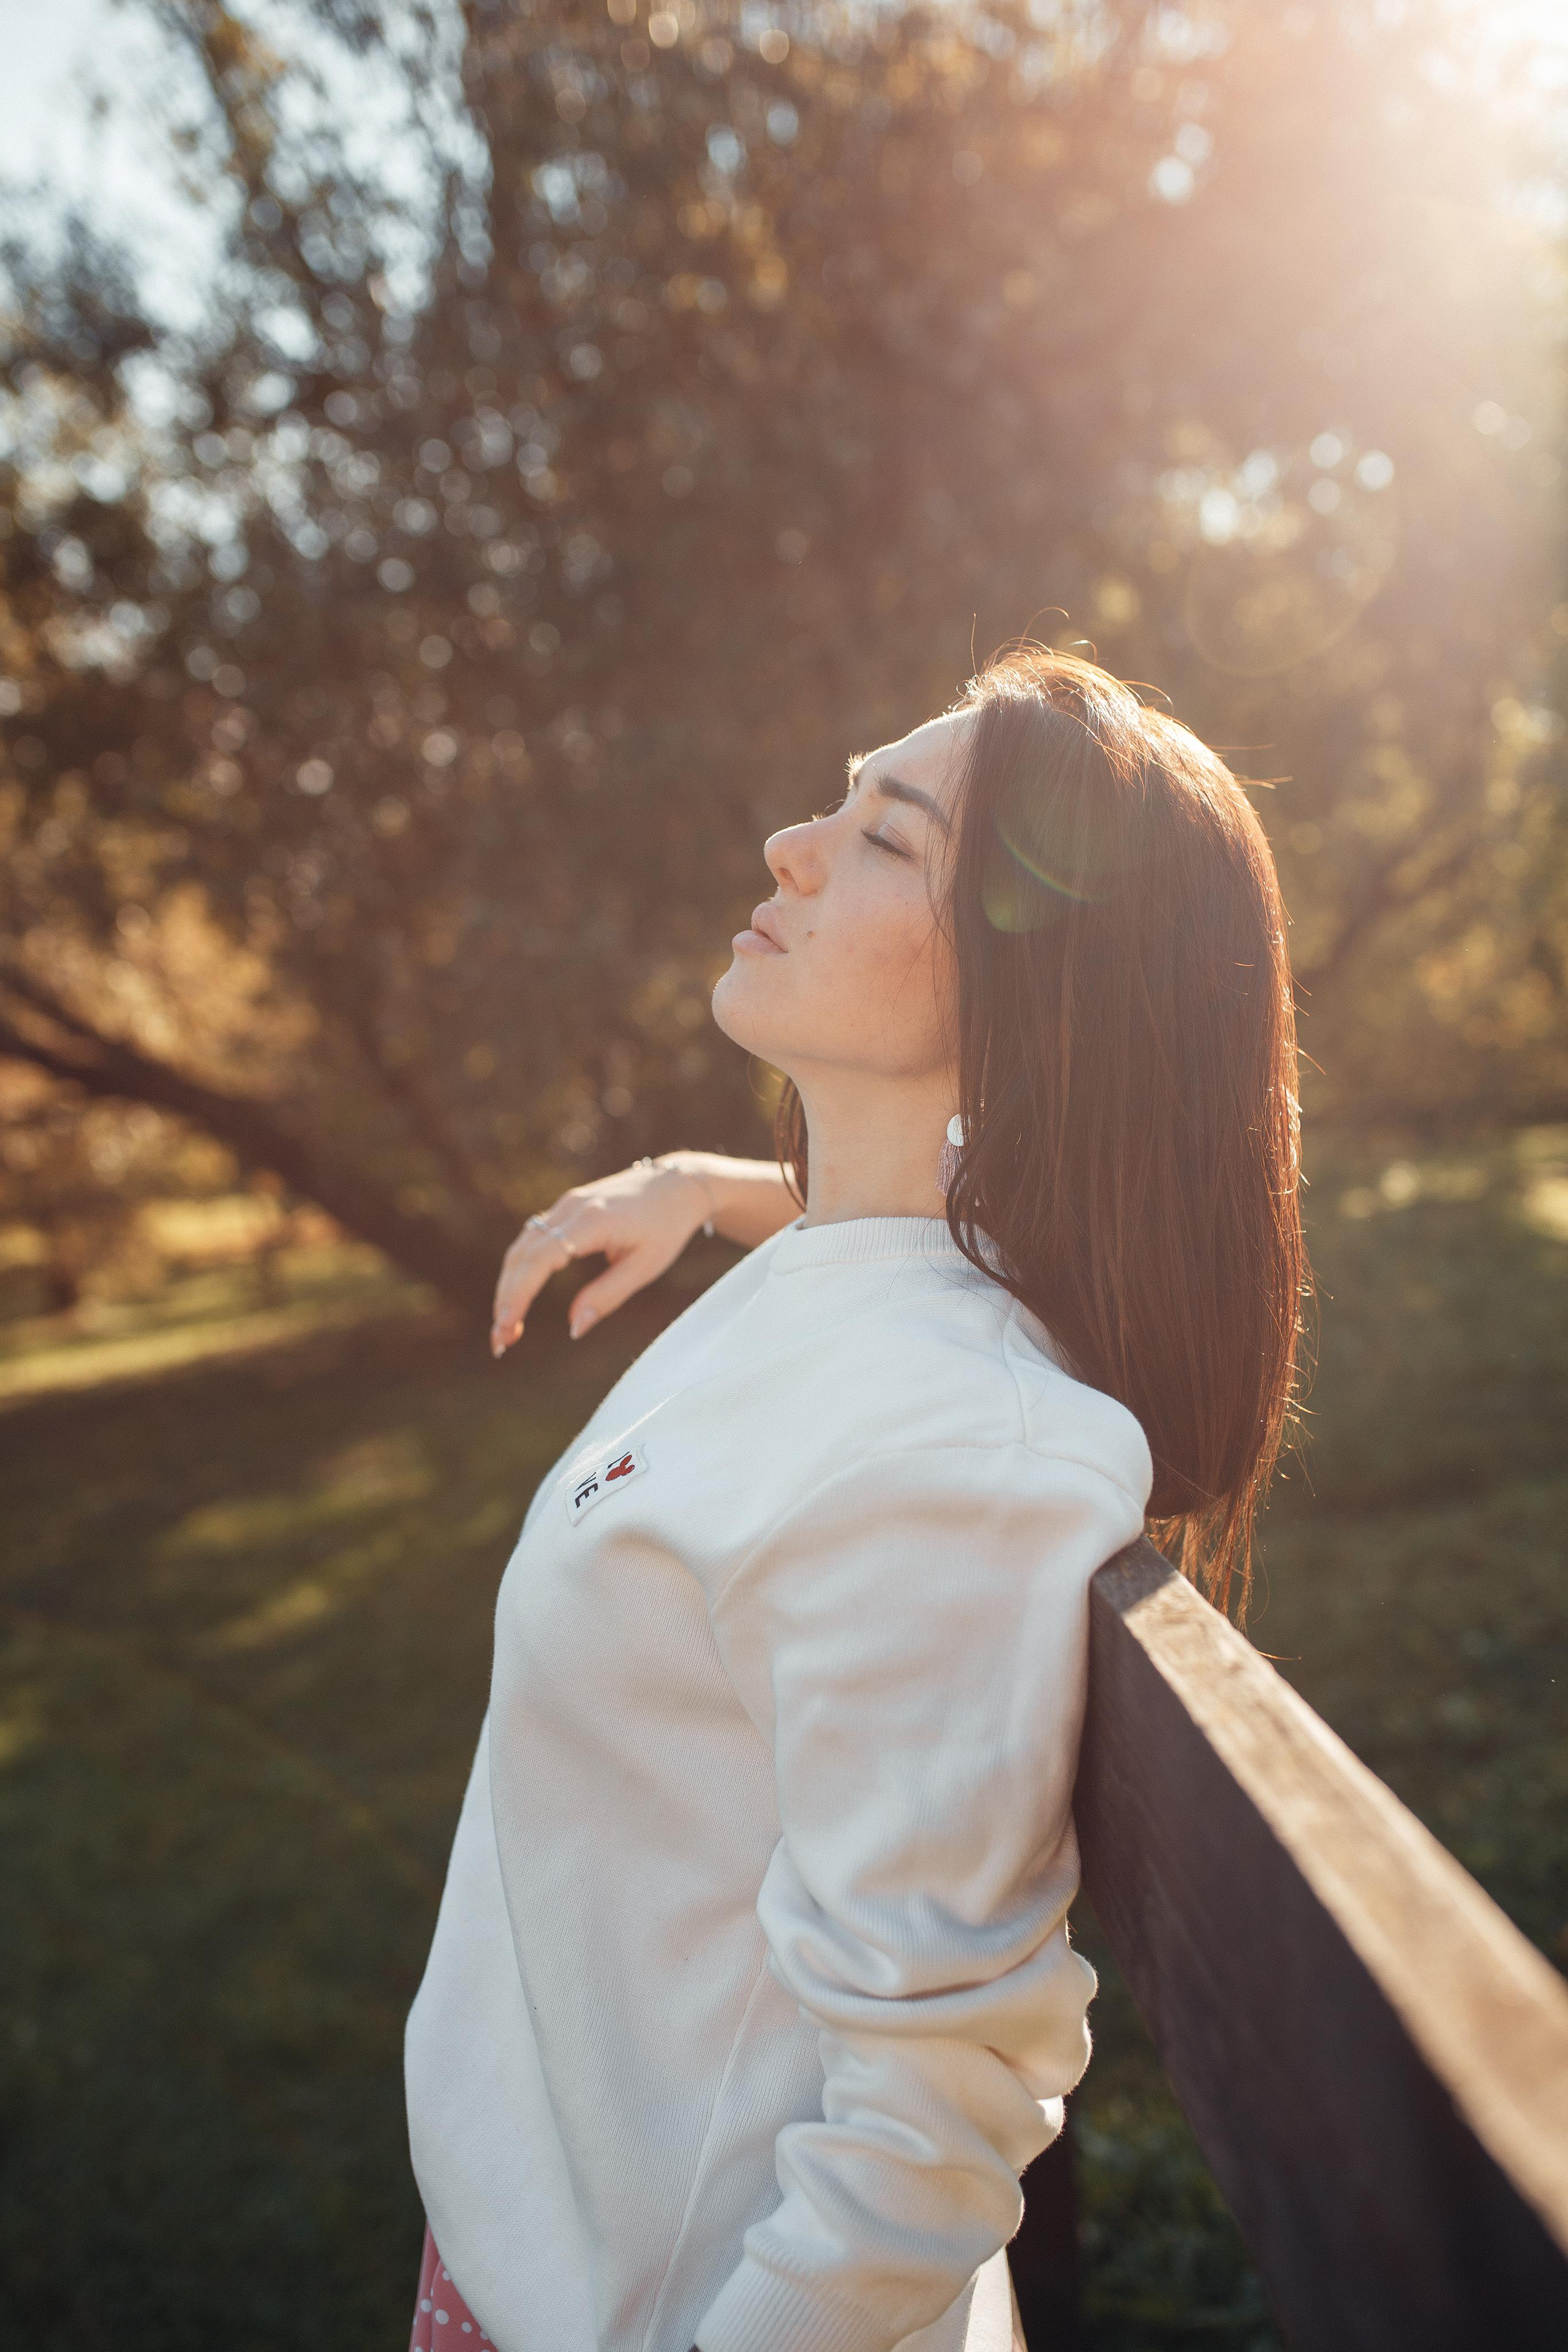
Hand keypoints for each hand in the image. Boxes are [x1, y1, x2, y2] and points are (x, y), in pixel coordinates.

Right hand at [490, 1154, 716, 1356]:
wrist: (678, 1184)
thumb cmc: (667, 1227)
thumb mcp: (646, 1267)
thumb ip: (608, 1296)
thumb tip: (574, 1329)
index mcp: (594, 1221)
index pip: (541, 1259)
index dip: (519, 1294)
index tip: (507, 1325)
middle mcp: (572, 1207)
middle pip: (522, 1254)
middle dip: (506, 1298)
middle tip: (501, 1340)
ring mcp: (566, 1204)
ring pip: (522, 1246)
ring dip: (509, 1286)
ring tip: (507, 1327)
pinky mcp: (566, 1207)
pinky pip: (533, 1239)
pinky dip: (521, 1269)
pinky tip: (518, 1297)